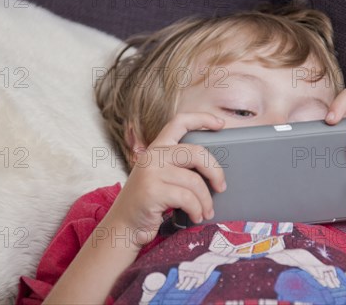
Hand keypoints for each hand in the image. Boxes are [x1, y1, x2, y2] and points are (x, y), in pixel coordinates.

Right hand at [105, 113, 226, 247]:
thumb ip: (178, 167)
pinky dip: (197, 210)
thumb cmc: (148, 204)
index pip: (179, 122)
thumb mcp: (160, 177)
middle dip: (215, 170)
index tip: (220, 123)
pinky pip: (187, 198)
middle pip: (196, 152)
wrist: (124, 226)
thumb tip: (214, 172)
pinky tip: (196, 217)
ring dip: (206, 200)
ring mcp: (151, 172)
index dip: (202, 118)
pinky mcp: (152, 190)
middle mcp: (153, 155)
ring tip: (206, 212)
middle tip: (221, 186)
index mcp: (157, 148)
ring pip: (195, 180)